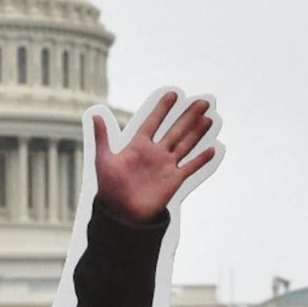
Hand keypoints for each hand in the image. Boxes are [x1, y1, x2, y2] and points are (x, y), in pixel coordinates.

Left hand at [92, 91, 220, 224]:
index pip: (153, 122)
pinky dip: (201, 159)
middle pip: (175, 130)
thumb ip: (102, 137)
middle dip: (188, 116)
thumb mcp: (104, 159)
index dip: (163, 109)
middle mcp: (155, 153)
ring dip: (197, 132)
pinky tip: (212, 149)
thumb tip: (95, 114)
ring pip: (185, 144)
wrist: (121, 213)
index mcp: (138, 146)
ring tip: (208, 118)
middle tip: (202, 102)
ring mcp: (166, 165)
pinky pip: (190, 167)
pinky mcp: (174, 180)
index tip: (173, 93)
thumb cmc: (110, 187)